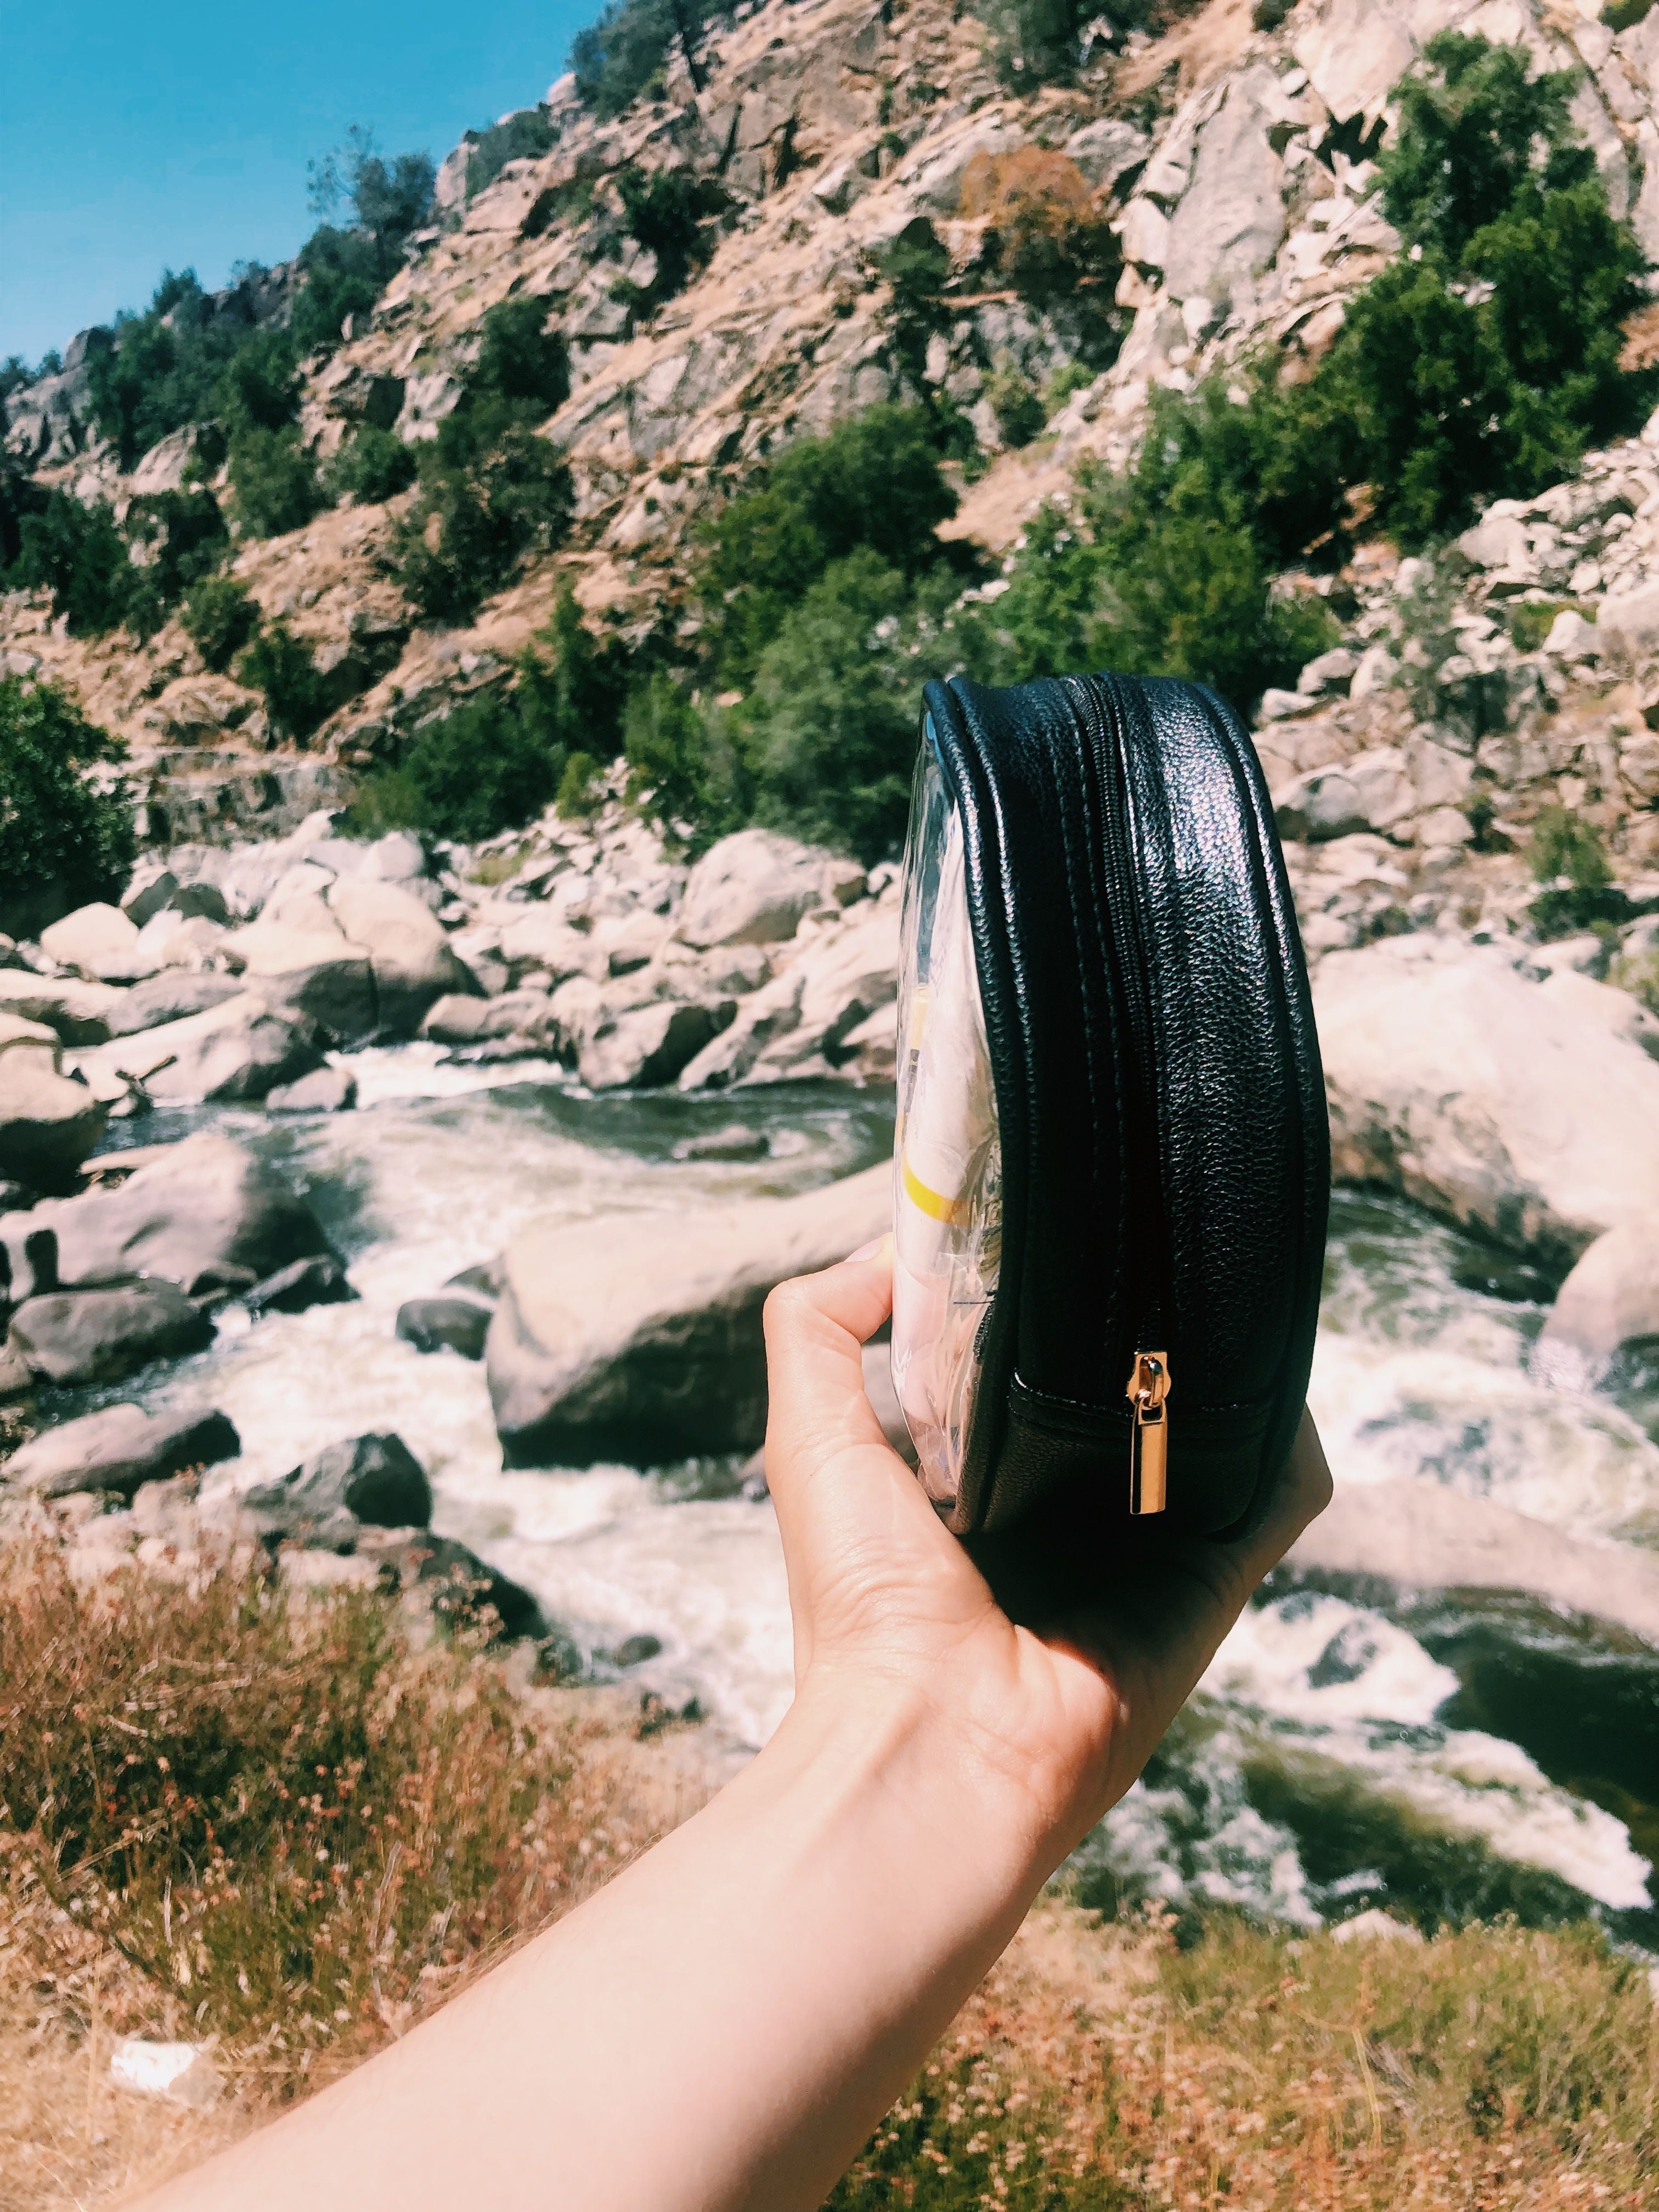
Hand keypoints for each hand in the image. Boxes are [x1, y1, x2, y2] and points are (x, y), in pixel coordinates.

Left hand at [763, 1236, 1330, 1869]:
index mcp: (985, 1486)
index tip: (1069, 1220)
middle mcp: (1072, 1516)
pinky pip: (1276, 1497)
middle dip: (1151, 1326)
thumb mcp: (810, 1439)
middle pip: (1134, 1398)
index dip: (1055, 1302)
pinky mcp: (1214, 1583)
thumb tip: (887, 1248)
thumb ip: (816, 1330)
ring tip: (1228, 1285)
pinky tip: (1273, 1372)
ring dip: (1229, 1370)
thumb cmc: (864, 1598)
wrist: (935, 1738)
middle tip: (1162, 1239)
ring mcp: (1150, 1551)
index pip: (1037, 1372)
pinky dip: (1286, 1438)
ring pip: (1215, 1436)